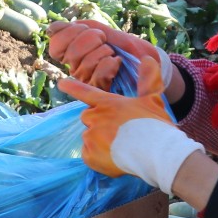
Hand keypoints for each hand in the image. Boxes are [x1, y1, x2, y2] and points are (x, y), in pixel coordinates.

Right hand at [47, 19, 175, 95]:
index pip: (56, 44)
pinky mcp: (99, 91)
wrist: (151, 63)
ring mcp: (87, 81)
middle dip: (91, 41)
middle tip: (105, 42)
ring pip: (83, 64)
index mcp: (75, 52)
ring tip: (113, 55)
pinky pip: (96, 75)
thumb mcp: (108, 32)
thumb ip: (83, 28)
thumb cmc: (129, 49)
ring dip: (103, 53)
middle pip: (70, 53)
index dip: (72, 34)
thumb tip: (52, 27)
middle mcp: (77, 68)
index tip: (93, 32)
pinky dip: (109, 64)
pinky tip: (117, 63)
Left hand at [60, 56, 203, 194]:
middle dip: (98, 123)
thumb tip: (148, 58)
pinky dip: (98, 158)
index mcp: (108, 103)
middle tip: (118, 133)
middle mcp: (95, 117)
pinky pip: (89, 155)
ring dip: (99, 142)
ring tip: (121, 148)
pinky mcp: (89, 155)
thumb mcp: (153, 100)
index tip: (61, 84)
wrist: (155, 153)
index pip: (87, 92)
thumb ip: (149, 80)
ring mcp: (90, 136)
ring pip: (89, 137)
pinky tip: (114, 159)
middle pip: (88, 117)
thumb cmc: (155, 126)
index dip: (73, 88)